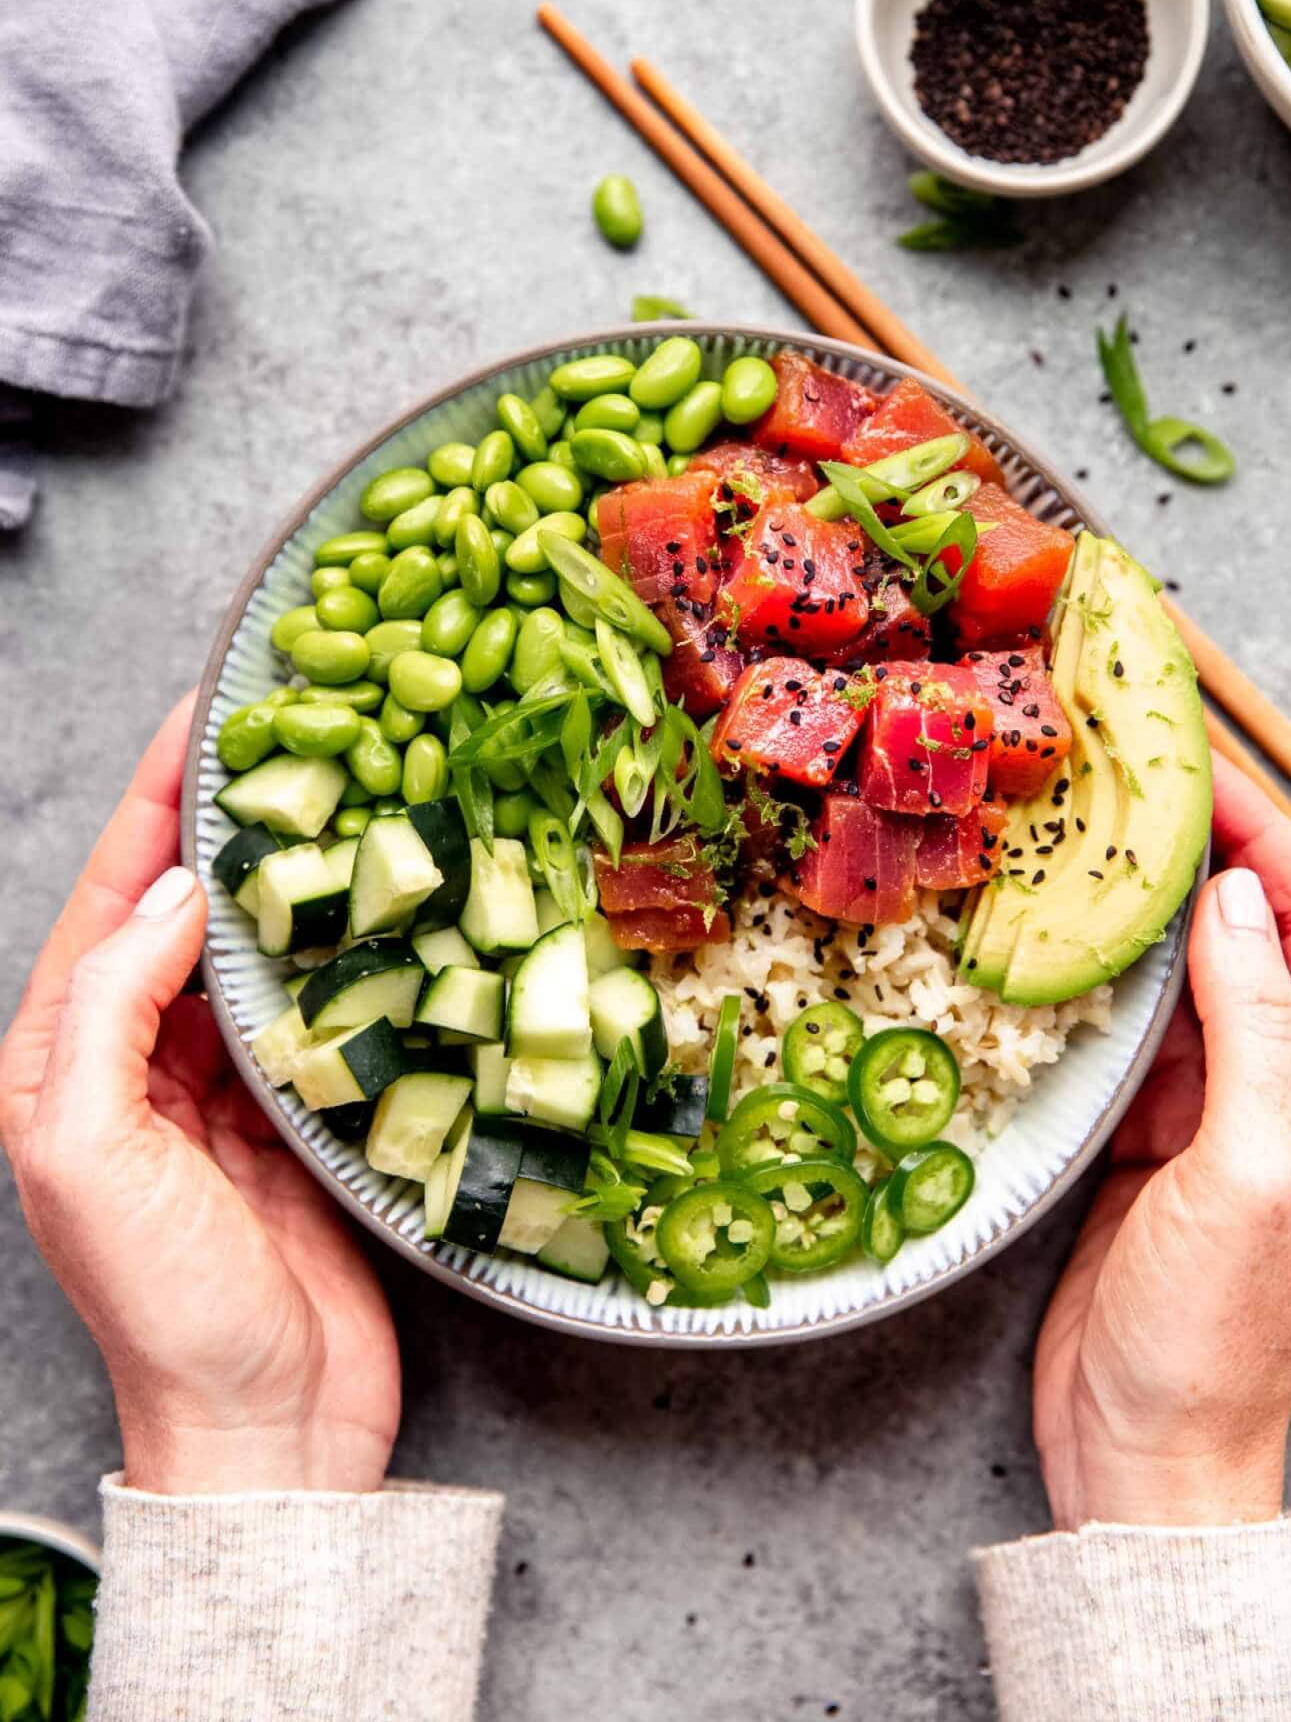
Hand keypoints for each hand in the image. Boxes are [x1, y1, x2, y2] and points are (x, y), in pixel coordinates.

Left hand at [0, 697, 400, 1495]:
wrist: (269, 1428)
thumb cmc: (164, 1307)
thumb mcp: (91, 1152)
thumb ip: (112, 1010)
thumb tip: (177, 894)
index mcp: (63, 1064)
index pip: (108, 901)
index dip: (149, 805)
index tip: (199, 716)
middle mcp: (138, 1063)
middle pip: (179, 909)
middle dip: (223, 817)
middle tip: (286, 728)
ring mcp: (223, 1087)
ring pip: (251, 947)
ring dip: (287, 872)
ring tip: (338, 788)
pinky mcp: (300, 1112)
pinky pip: (315, 1003)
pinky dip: (339, 945)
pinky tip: (373, 898)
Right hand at [1034, 752, 1290, 1530]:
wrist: (1144, 1448)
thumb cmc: (1219, 1335)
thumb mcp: (1254, 1172)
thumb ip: (1252, 1029)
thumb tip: (1236, 898)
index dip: (1270, 840)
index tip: (1204, 768)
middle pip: (1262, 936)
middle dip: (1207, 853)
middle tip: (1135, 776)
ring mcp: (1225, 1107)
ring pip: (1191, 973)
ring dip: (1147, 906)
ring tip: (1092, 831)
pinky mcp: (1156, 1131)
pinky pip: (1137, 1028)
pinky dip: (1103, 976)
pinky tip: (1063, 932)